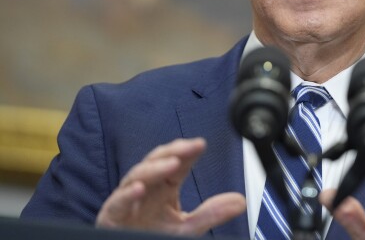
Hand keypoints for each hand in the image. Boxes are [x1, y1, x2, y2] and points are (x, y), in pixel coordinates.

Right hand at [96, 138, 245, 235]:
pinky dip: (127, 194)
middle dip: (173, 151)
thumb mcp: (187, 228)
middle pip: (156, 160)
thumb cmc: (152, 234)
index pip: (176, 163)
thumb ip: (211, 214)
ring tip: (172, 163)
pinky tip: (138, 189)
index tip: (201, 144)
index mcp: (163, 187)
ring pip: (137, 175)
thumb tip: (240, 201)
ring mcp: (127, 199)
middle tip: (191, 146)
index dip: (187, 152)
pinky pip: (117, 202)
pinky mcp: (112, 216)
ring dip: (154, 168)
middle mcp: (145, 188)